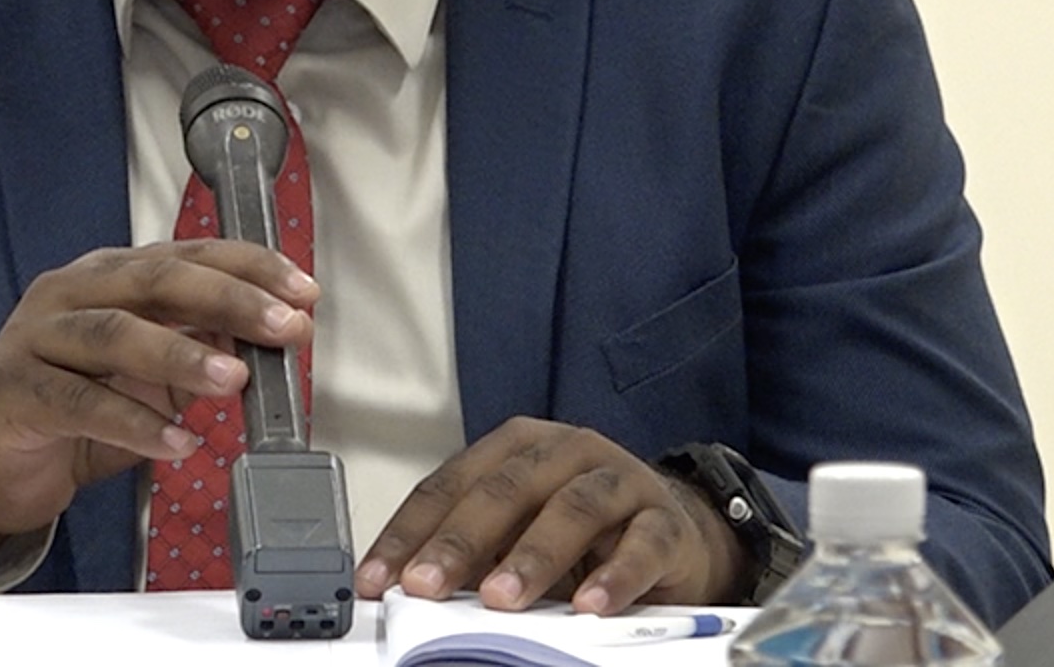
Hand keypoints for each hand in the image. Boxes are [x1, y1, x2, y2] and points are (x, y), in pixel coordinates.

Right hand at [0, 240, 318, 586]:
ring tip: (233, 379)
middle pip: (155, 280)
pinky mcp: (16, 390)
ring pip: (115, 333)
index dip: (249, 269)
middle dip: (228, 300)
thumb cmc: (72, 406)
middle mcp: (71, 293)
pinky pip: (80, 402)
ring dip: (182, 355)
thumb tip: (265, 338)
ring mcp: (37, 338)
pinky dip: (135, 422)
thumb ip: (197, 348)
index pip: (186, 255)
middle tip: (282, 326)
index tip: (301, 292)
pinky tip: (176, 441)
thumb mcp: (146, 374)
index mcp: (107, 276)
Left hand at [354, 419, 744, 612]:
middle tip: (427, 584)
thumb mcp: (518, 533)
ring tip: (500, 598)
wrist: (673, 531)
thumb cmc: (583, 532)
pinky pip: (642, 545)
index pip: (450, 485)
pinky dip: (616, 576)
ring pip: (572, 509)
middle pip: (504, 490)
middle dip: (459, 542)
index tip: (379, 577)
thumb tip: (413, 589)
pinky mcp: (666, 520)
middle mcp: (565, 452)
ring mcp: (619, 480)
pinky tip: (590, 605)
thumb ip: (474, 553)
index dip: (409, 532)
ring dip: (531, 556)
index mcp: (516, 448)